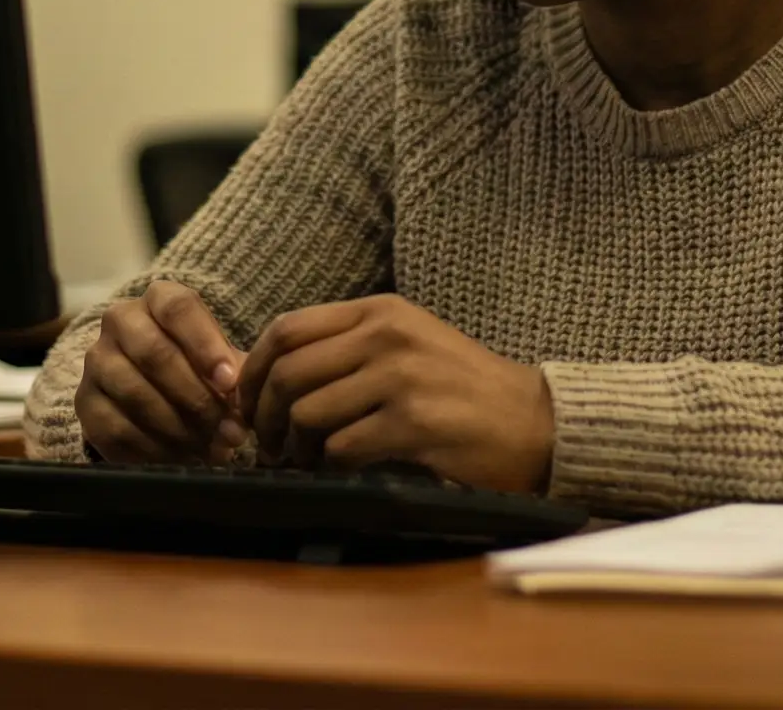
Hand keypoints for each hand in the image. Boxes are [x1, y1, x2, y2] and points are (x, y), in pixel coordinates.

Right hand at [76, 281, 247, 463]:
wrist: (150, 390)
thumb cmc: (197, 368)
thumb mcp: (219, 361)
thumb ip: (234, 374)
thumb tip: (240, 400)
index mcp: (158, 299)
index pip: (178, 308)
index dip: (206, 346)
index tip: (230, 383)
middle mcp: (120, 320)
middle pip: (154, 353)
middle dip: (197, 398)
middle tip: (229, 431)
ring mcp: (97, 360)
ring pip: (135, 393)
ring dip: (179, 428)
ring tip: (211, 449)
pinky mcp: (84, 402)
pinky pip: (117, 429)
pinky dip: (155, 449)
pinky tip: (182, 458)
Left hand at [236, 294, 554, 493]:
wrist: (534, 421)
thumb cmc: (463, 388)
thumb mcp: (407, 344)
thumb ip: (348, 348)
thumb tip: (272, 375)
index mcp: (380, 312)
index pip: (287, 330)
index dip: (253, 370)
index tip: (249, 404)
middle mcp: (387, 335)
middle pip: (287, 371)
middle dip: (265, 416)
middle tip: (270, 444)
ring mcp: (401, 377)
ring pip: (307, 412)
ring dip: (296, 446)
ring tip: (307, 460)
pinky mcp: (414, 423)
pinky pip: (342, 447)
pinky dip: (331, 465)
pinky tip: (341, 470)